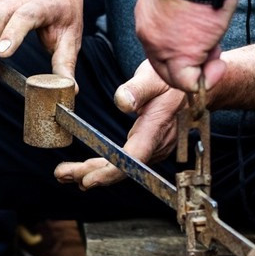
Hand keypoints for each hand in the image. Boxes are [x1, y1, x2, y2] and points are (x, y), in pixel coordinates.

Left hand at [55, 60, 181, 189]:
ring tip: (66, 173)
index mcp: (156, 127)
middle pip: (123, 168)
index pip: (133, 157)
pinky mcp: (149, 146)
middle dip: (91, 173)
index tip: (88, 178)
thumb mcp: (154, 77)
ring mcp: (154, 147)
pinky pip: (126, 161)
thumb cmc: (172, 79)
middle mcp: (157, 143)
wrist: (191, 85)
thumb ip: (138, 89)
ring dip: (93, 171)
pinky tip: (86, 168)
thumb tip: (122, 102)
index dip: (110, 172)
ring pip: (122, 167)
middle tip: (63, 174)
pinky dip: (104, 166)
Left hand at [133, 0, 233, 94]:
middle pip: (164, 66)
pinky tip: (218, 65)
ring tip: (216, 49)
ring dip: (202, 69)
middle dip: (190, 65)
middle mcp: (149, 34)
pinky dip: (207, 78)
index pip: (159, 47)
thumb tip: (194, 20)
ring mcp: (162, 47)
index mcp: (148, 17)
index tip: (202, 42)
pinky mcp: (180, 55)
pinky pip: (190, 82)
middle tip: (213, 51)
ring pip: (177, 76)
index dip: (182, 51)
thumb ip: (181, 12)